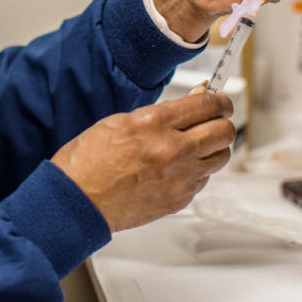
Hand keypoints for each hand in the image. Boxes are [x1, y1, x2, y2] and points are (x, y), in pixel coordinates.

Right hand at [50, 92, 234, 231]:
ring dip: (213, 147)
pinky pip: (204, 178)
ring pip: (221, 156)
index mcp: (154, 123)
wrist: (77, 202)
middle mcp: (171, 149)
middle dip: (222, 121)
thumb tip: (196, 99)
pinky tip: (177, 167)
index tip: (219, 100)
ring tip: (197, 144)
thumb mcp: (121, 122)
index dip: (219, 99)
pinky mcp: (180, 199)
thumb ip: (164, 112)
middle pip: (224, 131)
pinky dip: (197, 170)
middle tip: (214, 119)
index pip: (207, 104)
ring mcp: (178, 177)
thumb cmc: (89, 161)